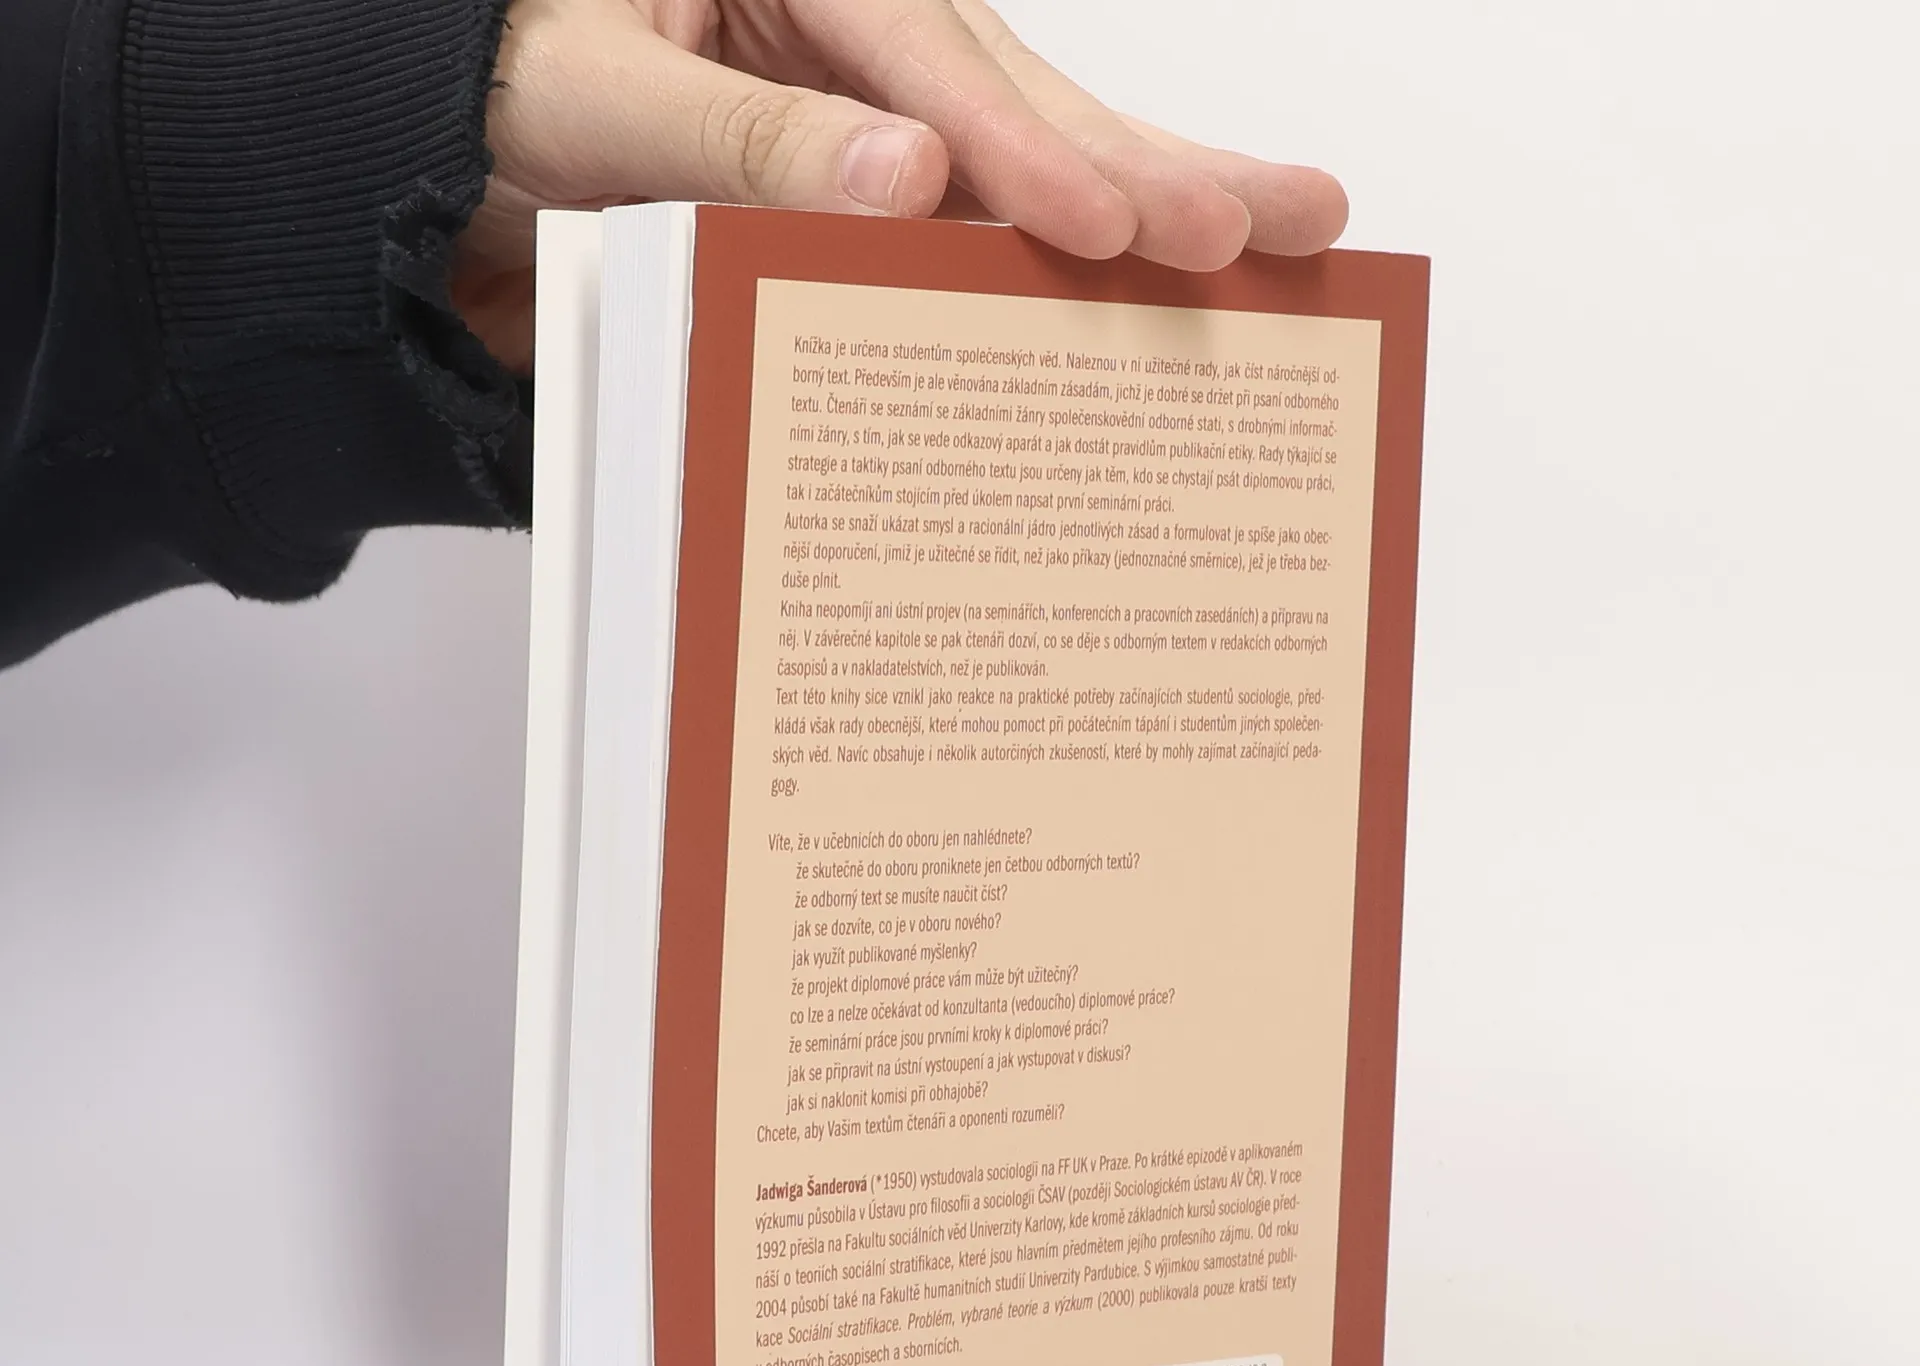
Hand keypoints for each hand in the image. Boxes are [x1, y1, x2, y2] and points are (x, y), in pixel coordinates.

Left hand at [453, 0, 1348, 369]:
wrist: (450, 119)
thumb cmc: (501, 78)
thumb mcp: (596, 96)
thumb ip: (737, 137)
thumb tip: (907, 177)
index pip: (932, 68)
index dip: (1025, 154)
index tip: (1108, 228)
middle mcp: (859, 21)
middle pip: (1027, 91)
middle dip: (1149, 164)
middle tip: (1278, 220)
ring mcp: (880, 90)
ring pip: (1035, 137)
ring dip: (1151, 189)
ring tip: (1284, 225)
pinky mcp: (881, 153)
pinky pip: (990, 192)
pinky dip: (1072, 233)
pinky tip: (1157, 259)